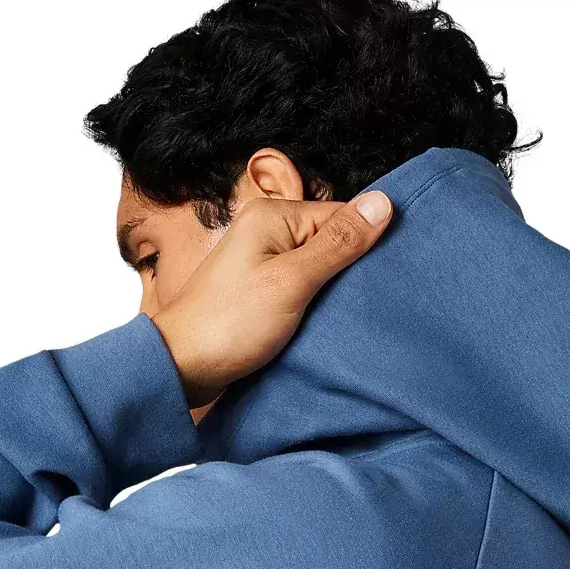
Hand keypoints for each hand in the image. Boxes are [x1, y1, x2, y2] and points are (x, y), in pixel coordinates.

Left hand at [152, 190, 393, 407]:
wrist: (183, 366)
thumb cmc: (231, 323)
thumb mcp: (293, 280)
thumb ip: (339, 242)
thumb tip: (383, 202)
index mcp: (272, 215)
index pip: (342, 215)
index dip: (367, 243)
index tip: (386, 274)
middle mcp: (267, 229)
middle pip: (332, 238)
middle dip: (352, 267)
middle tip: (370, 297)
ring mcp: (263, 258)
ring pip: (320, 264)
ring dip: (336, 287)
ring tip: (350, 310)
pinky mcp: (263, 286)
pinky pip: (304, 283)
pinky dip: (318, 299)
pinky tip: (328, 317)